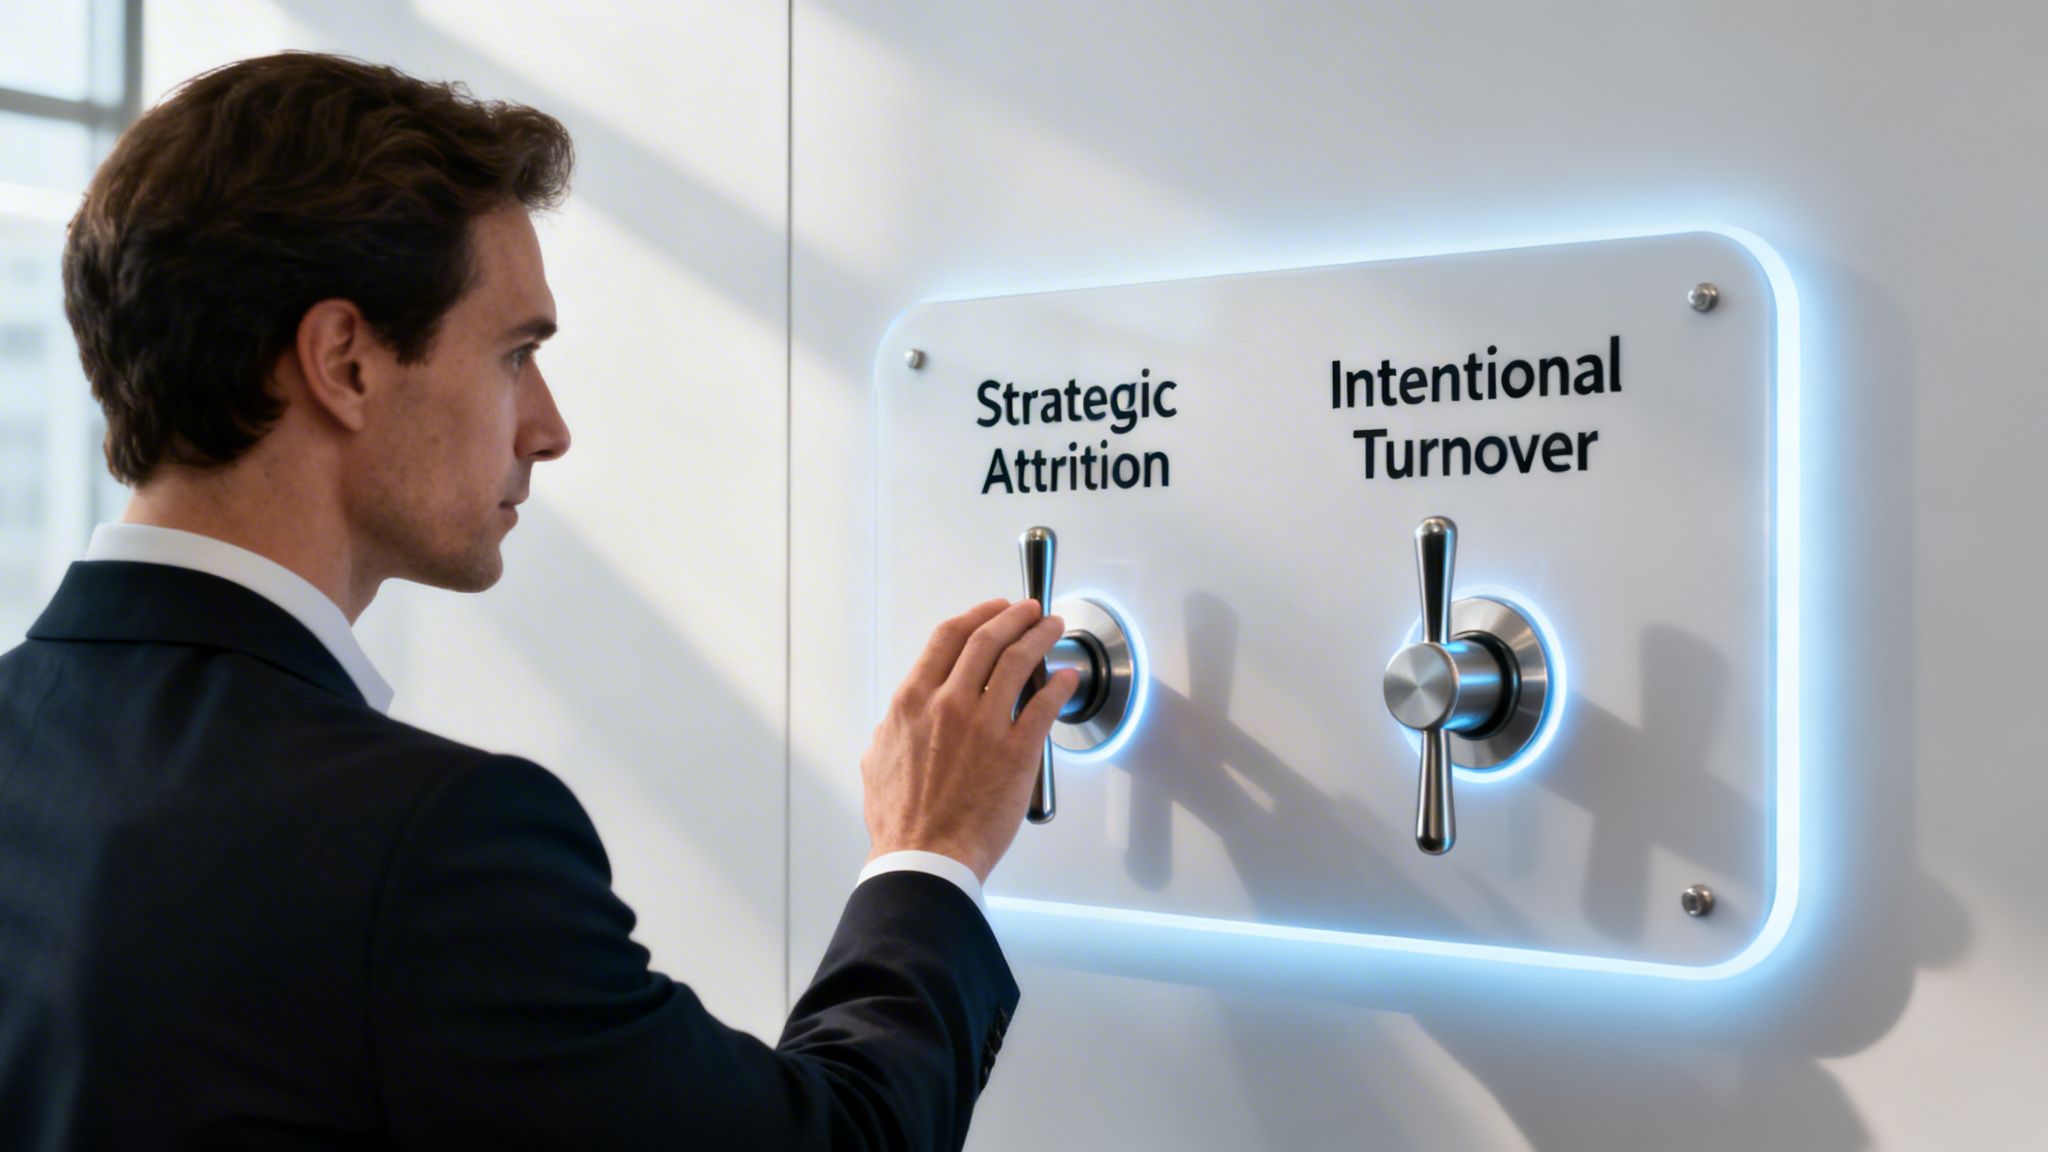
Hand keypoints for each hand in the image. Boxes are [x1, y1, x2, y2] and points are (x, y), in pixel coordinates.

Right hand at [862, 598, 1080, 882]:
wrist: (926, 856)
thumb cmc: (903, 821)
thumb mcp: (877, 762)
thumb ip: (891, 730)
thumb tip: (898, 720)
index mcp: (913, 701)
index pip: (949, 638)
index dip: (977, 615)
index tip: (993, 609)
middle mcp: (949, 704)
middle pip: (988, 640)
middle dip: (1014, 617)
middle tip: (1030, 610)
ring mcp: (985, 725)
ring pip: (1018, 662)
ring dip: (1041, 637)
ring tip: (1053, 628)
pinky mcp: (1017, 751)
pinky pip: (1044, 705)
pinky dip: (1059, 684)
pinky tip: (1066, 677)